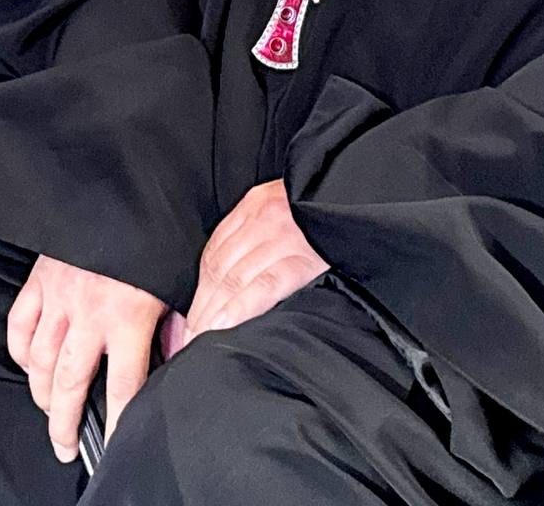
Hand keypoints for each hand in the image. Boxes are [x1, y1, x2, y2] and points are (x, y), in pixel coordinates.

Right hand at [7, 255, 165, 462]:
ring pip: (39, 359)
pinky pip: (20, 324)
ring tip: (49, 412)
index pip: (121, 386)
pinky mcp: (40, 278)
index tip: (111, 445)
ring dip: (41, 393)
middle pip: (68, 383)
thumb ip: (176, 323)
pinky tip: (30, 365)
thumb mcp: (177, 281)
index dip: (115, 423)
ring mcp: (59, 295)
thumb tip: (177, 357)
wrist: (122, 188)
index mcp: (128, 316)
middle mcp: (88, 312)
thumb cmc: (154, 235)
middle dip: (64, 423)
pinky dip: (21, 350)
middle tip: (66, 448)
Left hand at [166, 179, 326, 353]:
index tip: (185, 322)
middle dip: (200, 309)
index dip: (197, 292)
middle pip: (219, 270)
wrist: (358, 202)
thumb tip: (228, 288)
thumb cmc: (324, 217)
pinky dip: (242, 306)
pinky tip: (226, 325)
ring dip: (213, 313)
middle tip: (186, 342)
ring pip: (235, 278)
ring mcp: (284, 237)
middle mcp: (264, 219)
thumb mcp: (285, 212)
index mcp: (254, 206)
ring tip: (200, 342)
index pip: (213, 255)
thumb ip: (259, 238)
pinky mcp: (306, 257)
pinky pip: (266, 283)